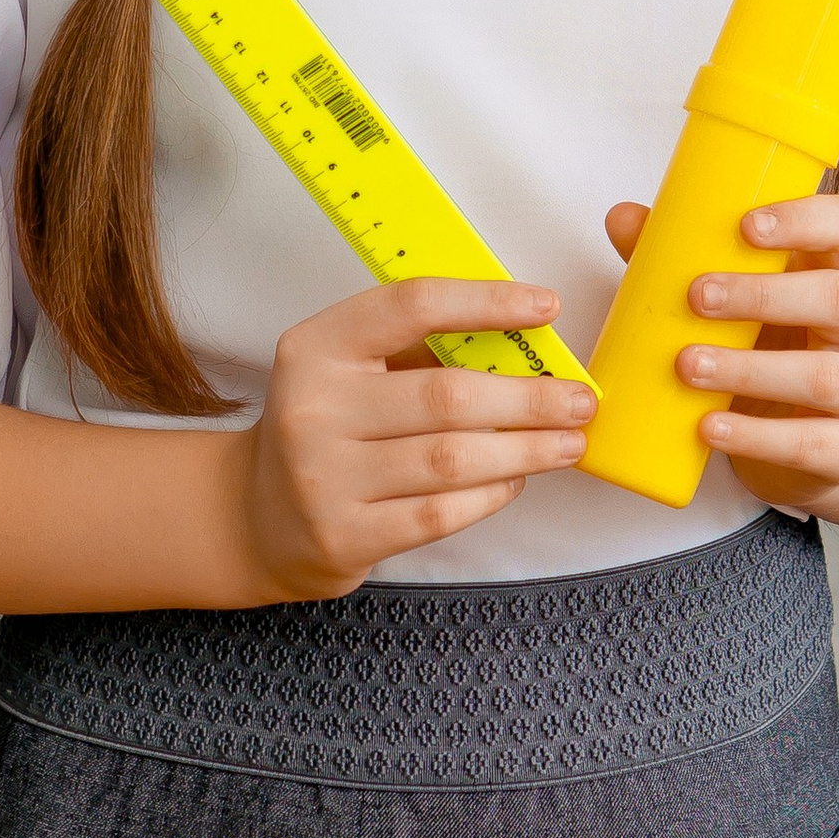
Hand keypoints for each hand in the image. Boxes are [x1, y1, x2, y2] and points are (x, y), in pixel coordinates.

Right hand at [238, 279, 595, 598]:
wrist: (257, 517)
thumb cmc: (327, 429)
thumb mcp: (347, 371)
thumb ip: (415, 349)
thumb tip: (522, 338)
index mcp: (316, 347)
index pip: (411, 305)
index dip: (486, 302)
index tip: (546, 307)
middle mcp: (312, 408)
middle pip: (447, 394)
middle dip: (529, 397)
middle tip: (580, 399)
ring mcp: (323, 477)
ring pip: (452, 459)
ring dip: (525, 450)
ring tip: (568, 442)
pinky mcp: (343, 535)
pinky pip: (440, 513)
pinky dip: (491, 494)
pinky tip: (516, 480)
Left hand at [603, 191, 838, 515]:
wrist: (823, 437)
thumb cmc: (777, 345)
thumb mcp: (746, 300)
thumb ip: (687, 256)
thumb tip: (622, 219)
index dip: (804, 219)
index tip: (746, 225)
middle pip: (838, 299)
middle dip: (765, 295)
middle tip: (697, 297)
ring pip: (824, 377)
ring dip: (750, 370)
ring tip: (687, 365)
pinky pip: (811, 444)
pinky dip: (756, 438)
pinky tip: (709, 427)